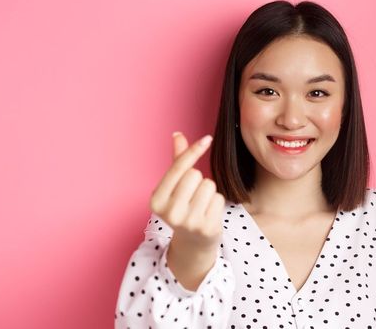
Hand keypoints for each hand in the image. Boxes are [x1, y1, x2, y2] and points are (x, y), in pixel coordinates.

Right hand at [149, 132, 224, 250]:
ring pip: (209, 185)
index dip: (194, 151)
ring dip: (209, 192)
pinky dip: (217, 203)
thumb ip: (177, 161)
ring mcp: (187, 222)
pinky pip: (219, 199)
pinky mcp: (205, 228)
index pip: (178, 168)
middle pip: (195, 175)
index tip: (207, 138)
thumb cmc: (183, 207)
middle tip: (193, 196)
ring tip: (201, 205)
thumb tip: (177, 134)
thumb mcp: (175, 186)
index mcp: (156, 200)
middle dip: (198, 180)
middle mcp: (169, 212)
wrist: (193, 242)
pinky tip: (208, 214)